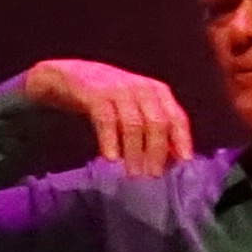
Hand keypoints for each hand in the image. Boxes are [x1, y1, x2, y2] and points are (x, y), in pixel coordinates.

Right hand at [21, 57, 192, 172]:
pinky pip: (106, 121)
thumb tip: (174, 157)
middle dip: (157, 151)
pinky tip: (110, 159)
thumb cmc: (108, 98)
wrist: (67, 75)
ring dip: (135, 152)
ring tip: (133, 174)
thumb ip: (155, 127)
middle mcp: (142, 88)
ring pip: (134, 124)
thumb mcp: (137, 107)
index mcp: (157, 91)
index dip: (182, 140)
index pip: (177, 117)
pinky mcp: (96, 94)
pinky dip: (110, 141)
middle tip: (153, 175)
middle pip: (157, 123)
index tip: (184, 162)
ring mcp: (119, 89)